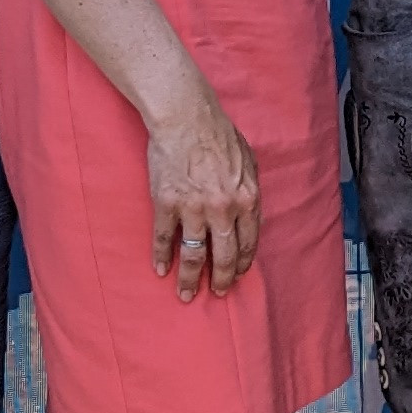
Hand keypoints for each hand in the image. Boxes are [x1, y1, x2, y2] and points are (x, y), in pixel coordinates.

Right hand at [147, 96, 262, 301]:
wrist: (186, 117)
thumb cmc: (219, 135)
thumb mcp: (249, 162)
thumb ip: (249, 191)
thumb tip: (249, 215)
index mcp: (247, 199)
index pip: (247, 243)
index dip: (241, 264)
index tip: (236, 276)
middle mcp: (223, 209)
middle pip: (223, 256)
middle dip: (220, 280)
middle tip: (216, 293)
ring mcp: (194, 208)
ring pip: (194, 254)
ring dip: (190, 279)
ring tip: (187, 295)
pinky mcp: (167, 203)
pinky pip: (165, 238)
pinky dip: (162, 257)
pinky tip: (162, 270)